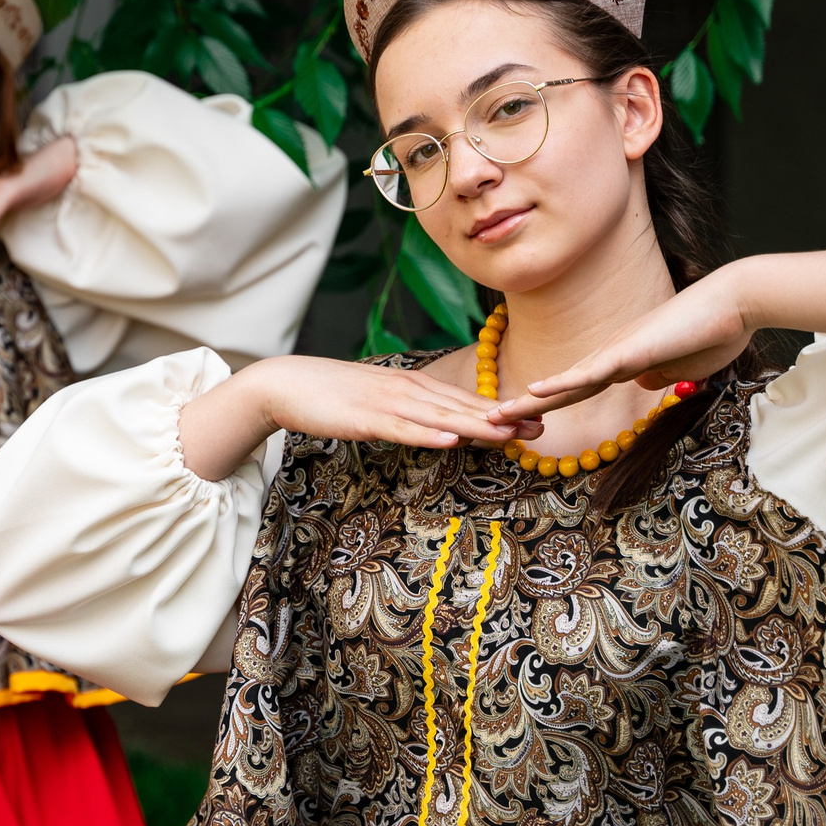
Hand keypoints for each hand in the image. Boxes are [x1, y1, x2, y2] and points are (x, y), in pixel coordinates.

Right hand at [179, 354, 542, 481]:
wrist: (284, 384)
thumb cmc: (329, 395)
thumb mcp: (376, 402)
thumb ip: (406, 412)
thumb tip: (436, 426)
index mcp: (411, 387)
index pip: (462, 401)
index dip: (500, 411)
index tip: (535, 420)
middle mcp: (405, 390)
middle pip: (460, 407)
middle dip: (502, 419)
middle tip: (540, 428)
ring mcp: (385, 403)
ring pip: (438, 418)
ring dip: (475, 427)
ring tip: (510, 435)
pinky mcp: (363, 418)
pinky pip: (401, 429)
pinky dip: (427, 436)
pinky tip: (450, 442)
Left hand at [487, 272, 748, 422]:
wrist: (737, 304)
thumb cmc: (716, 332)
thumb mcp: (682, 368)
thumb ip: (658, 374)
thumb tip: (641, 383)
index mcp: (624, 361)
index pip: (580, 389)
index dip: (552, 406)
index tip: (524, 420)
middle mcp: (613, 354)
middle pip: (562, 386)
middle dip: (524, 407)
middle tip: (488, 421)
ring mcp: (619, 350)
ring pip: (565, 381)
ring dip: (528, 400)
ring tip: (493, 416)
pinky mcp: (632, 350)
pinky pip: (590, 370)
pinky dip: (562, 382)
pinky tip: (535, 392)